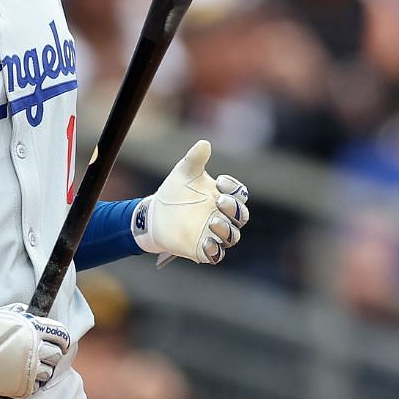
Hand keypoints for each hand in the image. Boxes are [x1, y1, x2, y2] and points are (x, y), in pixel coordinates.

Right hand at [0, 299, 71, 398]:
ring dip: (42, 372)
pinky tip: (21, 381)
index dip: (61, 339)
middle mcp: (31, 346)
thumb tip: (29, 318)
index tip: (58, 342)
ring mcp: (24, 367)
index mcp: (29, 326)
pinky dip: (30, 385)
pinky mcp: (14, 385)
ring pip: (47, 373)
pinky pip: (33, 388)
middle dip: (52, 356)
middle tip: (41, 357)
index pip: (60, 334)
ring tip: (29, 369)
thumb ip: (17, 318)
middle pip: (57, 355)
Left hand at [132, 140, 250, 265]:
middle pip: (242, 217)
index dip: (234, 188)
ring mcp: (214, 234)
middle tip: (218, 201)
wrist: (156, 214)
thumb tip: (204, 143)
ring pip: (232, 237)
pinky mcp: (202, 249)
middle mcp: (223, 216)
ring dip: (226, 231)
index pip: (240, 194)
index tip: (219, 181)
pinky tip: (205, 243)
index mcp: (223, 196)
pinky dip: (214, 251)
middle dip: (234, 210)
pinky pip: (216, 255)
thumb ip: (195, 159)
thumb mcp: (184, 173)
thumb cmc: (175, 191)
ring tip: (211, 222)